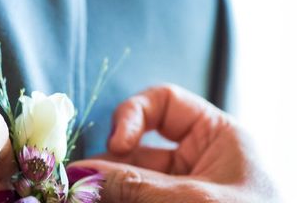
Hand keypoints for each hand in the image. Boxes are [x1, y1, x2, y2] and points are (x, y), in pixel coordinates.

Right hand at [74, 85, 279, 202]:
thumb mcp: (195, 200)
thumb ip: (138, 186)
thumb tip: (82, 176)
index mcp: (217, 136)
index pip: (165, 102)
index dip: (133, 115)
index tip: (117, 145)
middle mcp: (198, 159)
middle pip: (139, 147)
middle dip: (110, 167)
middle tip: (78, 185)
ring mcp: (185, 191)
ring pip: (132, 180)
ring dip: (107, 189)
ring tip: (81, 196)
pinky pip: (137, 200)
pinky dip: (118, 201)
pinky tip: (99, 201)